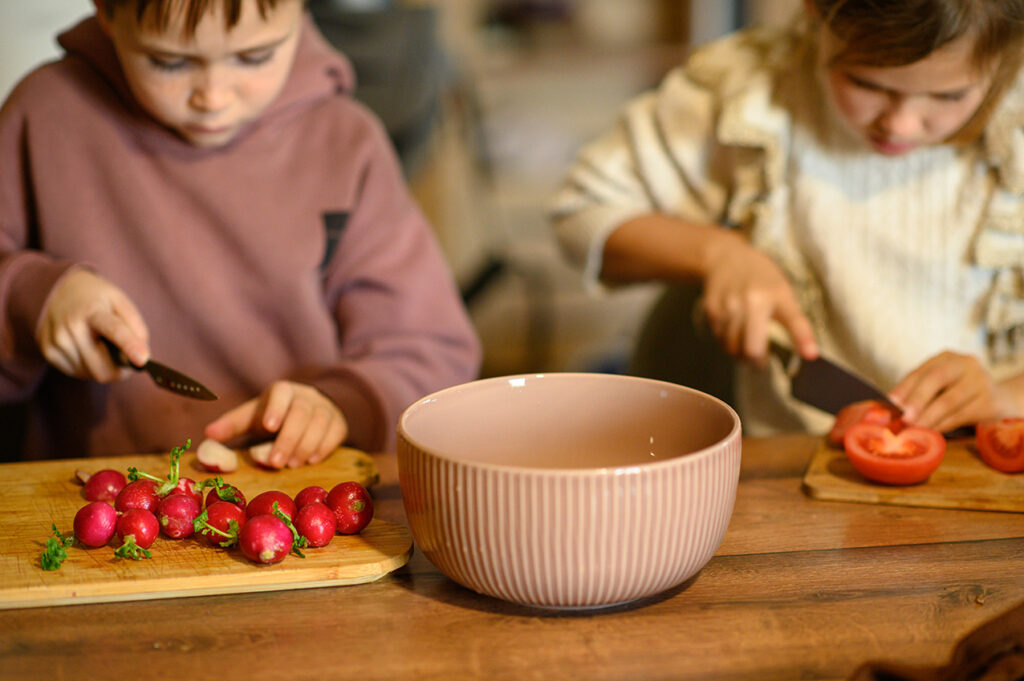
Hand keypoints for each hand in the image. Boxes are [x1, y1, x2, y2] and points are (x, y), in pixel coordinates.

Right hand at [36, 269, 149, 380]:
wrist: (61, 291)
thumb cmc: (98, 299)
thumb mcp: (122, 302)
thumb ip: (136, 328)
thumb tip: (141, 358)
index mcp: (93, 310)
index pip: (114, 330)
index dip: (130, 346)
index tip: (143, 360)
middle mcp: (71, 327)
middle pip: (102, 368)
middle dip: (120, 370)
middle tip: (128, 358)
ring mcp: (57, 341)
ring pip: (91, 374)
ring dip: (104, 367)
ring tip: (102, 345)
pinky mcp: (48, 352)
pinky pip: (78, 373)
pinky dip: (89, 367)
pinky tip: (87, 348)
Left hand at [204, 381, 347, 468]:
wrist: (311, 409)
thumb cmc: (274, 416)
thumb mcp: (253, 417)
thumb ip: (232, 425)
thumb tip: (207, 435)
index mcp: (283, 391)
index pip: (281, 393)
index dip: (276, 408)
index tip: (268, 426)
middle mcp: (306, 396)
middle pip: (301, 413)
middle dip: (289, 439)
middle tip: (276, 463)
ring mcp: (325, 409)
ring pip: (320, 424)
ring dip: (305, 446)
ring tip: (291, 464)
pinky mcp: (338, 423)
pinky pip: (334, 434)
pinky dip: (323, 448)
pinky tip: (310, 460)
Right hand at [700, 232, 817, 362]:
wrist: (726, 257)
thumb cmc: (760, 278)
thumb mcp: (782, 290)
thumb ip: (791, 318)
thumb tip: (804, 353)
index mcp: (777, 294)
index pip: (794, 320)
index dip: (803, 339)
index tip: (811, 354)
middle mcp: (752, 300)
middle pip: (752, 349)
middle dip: (757, 361)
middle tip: (762, 362)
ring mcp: (729, 306)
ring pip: (733, 348)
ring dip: (741, 353)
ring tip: (746, 342)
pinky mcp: (712, 310)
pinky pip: (720, 339)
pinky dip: (728, 341)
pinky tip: (734, 330)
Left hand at [888, 351, 1020, 431]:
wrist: (999, 399)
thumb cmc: (959, 392)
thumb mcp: (941, 386)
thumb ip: (919, 391)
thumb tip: (891, 407)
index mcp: (947, 358)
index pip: (922, 370)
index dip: (905, 387)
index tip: (891, 402)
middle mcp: (965, 364)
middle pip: (937, 378)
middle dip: (917, 399)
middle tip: (904, 417)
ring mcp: (980, 381)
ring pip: (949, 400)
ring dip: (928, 417)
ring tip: (914, 429)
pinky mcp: (990, 401)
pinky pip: (961, 415)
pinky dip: (943, 425)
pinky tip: (932, 432)